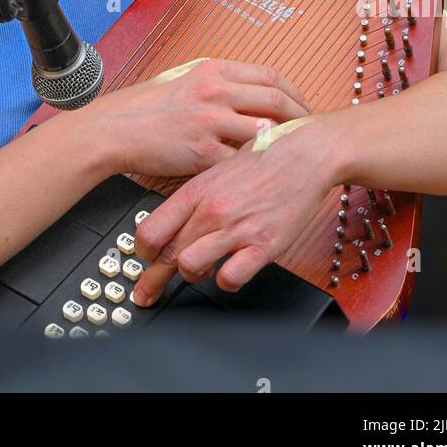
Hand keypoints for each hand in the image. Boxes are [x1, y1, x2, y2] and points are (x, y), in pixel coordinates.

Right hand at [86, 57, 310, 179]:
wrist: (115, 129)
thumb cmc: (144, 105)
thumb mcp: (181, 77)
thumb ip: (214, 80)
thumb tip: (244, 86)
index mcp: (212, 70)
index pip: (268, 75)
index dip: (292, 91)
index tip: (301, 104)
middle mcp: (215, 91)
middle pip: (275, 100)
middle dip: (298, 115)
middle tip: (308, 129)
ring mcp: (210, 121)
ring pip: (263, 131)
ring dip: (281, 143)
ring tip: (290, 153)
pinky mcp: (202, 152)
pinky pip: (240, 160)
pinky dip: (254, 165)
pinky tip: (261, 172)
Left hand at [131, 112, 339, 304]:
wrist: (305, 154)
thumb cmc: (265, 158)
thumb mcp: (219, 169)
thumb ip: (197, 197)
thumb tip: (175, 220)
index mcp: (197, 190)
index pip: (152, 229)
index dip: (141, 251)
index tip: (142, 260)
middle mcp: (212, 210)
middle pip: (167, 254)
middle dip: (153, 279)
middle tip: (148, 292)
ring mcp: (236, 228)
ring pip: (190, 266)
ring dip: (193, 275)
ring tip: (200, 271)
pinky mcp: (263, 245)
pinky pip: (231, 277)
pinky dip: (227, 280)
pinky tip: (231, 270)